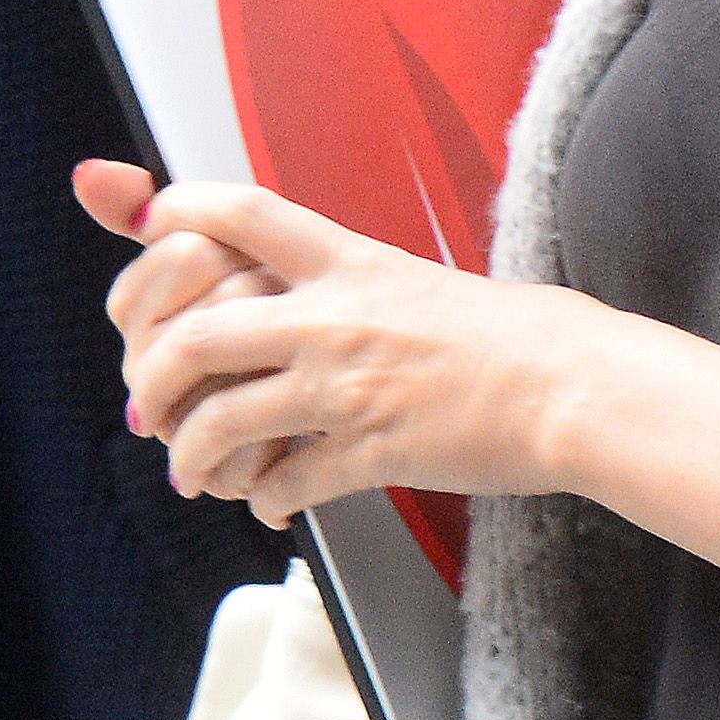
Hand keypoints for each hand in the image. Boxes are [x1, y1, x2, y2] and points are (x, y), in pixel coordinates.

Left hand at [81, 168, 594, 525]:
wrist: (576, 386)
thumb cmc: (517, 337)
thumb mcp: (421, 282)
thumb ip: (351, 285)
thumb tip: (299, 298)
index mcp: (349, 261)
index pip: (239, 212)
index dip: (174, 212)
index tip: (143, 225)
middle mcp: (334, 318)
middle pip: (197, 333)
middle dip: (152, 375)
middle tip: (146, 404)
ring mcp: (347, 388)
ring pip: (222, 421)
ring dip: (188, 456)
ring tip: (190, 474)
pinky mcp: (371, 453)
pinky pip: (284, 485)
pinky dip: (261, 503)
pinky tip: (267, 507)